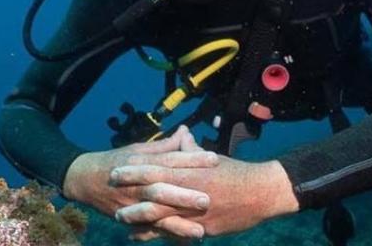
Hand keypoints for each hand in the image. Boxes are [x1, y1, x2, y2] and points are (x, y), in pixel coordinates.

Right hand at [62, 125, 218, 239]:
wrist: (84, 178)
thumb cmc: (118, 160)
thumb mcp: (140, 148)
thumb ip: (166, 145)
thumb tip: (186, 132)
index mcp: (143, 161)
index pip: (171, 159)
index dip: (192, 159)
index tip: (215, 159)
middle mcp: (137, 182)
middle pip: (162, 188)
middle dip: (184, 195)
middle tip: (208, 200)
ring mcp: (131, 202)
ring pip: (155, 213)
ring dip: (176, 223)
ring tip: (200, 231)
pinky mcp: (127, 218)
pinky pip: (146, 229)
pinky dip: (162, 236)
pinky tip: (180, 241)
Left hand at [112, 156, 299, 240]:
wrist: (261, 192)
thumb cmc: (237, 172)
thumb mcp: (211, 159)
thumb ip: (191, 151)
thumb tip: (182, 136)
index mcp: (189, 171)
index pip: (155, 168)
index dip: (134, 170)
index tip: (116, 169)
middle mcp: (187, 191)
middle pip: (151, 193)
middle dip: (130, 194)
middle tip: (111, 194)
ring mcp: (193, 211)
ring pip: (158, 216)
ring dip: (137, 218)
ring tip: (120, 218)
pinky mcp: (201, 228)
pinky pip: (173, 233)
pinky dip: (156, 235)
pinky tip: (141, 237)